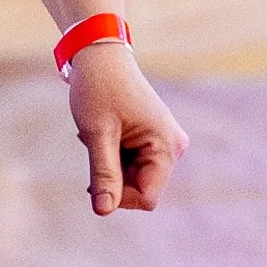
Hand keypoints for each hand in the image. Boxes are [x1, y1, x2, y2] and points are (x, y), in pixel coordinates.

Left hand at [65, 39, 186, 216]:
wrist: (99, 54)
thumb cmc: (99, 88)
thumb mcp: (97, 134)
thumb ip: (104, 174)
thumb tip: (104, 211)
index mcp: (166, 146)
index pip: (147, 198)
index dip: (119, 197)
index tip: (94, 178)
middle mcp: (172, 147)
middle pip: (140, 189)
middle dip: (112, 177)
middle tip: (94, 146)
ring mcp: (162, 143)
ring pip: (132, 178)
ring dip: (109, 165)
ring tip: (97, 136)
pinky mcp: (151, 139)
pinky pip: (130, 164)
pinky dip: (112, 156)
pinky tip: (103, 133)